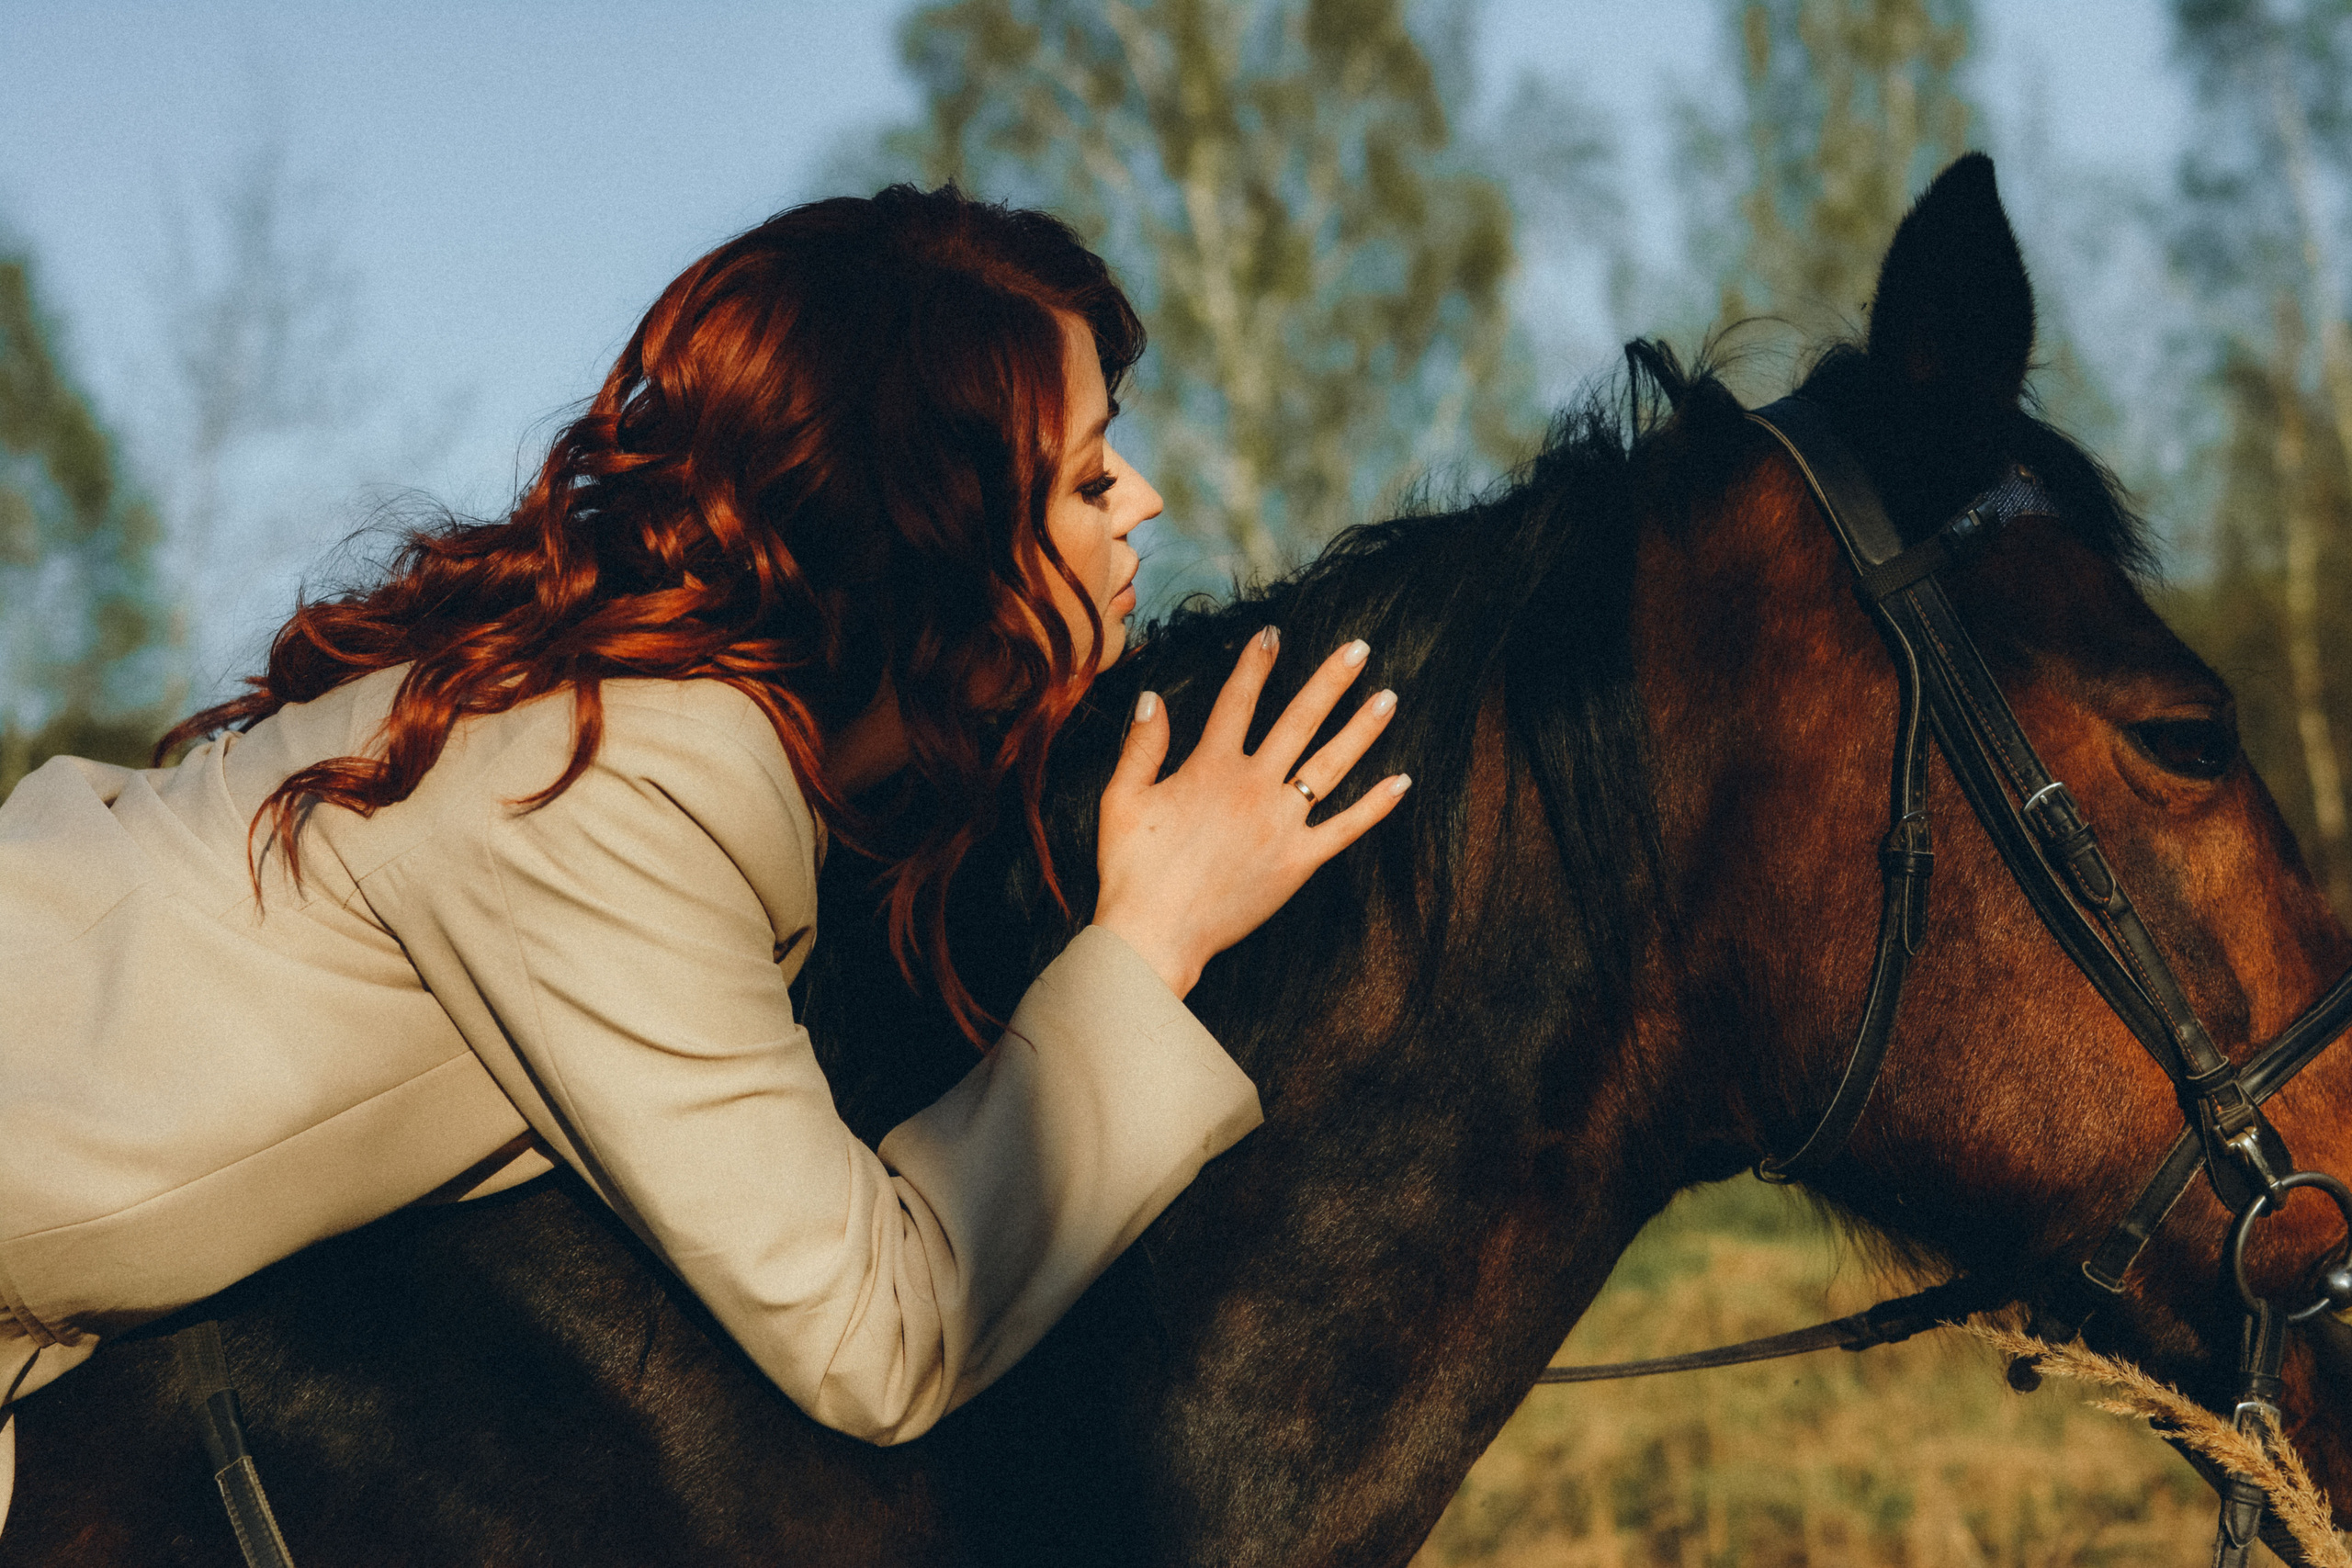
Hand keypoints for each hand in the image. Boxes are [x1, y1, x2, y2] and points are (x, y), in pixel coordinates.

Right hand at [1092, 626, 1409, 998]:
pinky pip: (1345, 828)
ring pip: (1330, 765)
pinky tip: (1401, 781)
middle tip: (1360, 649)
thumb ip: (1142, 745)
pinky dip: (1376, 806)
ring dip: (1362, 729)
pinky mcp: (1298, 863)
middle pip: (1299, 721)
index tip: (1274, 633)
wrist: (1154, 934)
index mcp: (1210, 767)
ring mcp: (1280, 824)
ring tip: (1389, 698)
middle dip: (1331, 681)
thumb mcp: (1121, 798)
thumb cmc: (1131, 870)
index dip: (1256, 664)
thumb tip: (1154, 697)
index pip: (1238, 701)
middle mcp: (1253, 787)